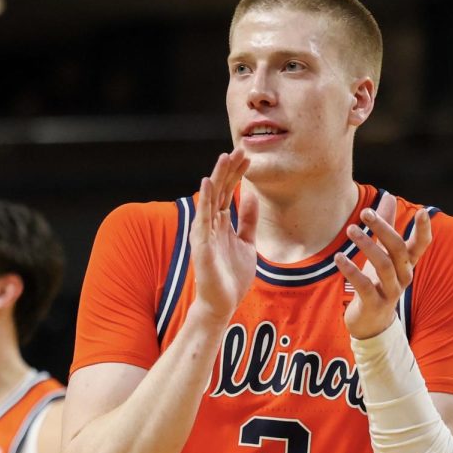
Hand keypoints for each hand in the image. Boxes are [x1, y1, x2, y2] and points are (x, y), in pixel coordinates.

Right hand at [189, 149, 257, 323]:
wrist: (222, 303)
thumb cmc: (231, 276)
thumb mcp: (246, 243)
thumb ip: (247, 221)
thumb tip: (250, 196)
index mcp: (221, 223)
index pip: (228, 192)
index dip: (237, 174)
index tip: (248, 157)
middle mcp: (210, 224)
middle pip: (219, 190)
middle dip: (230, 169)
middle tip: (240, 148)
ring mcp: (204, 233)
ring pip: (211, 199)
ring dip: (217, 177)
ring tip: (224, 157)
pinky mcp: (202, 244)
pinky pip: (203, 218)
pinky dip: (205, 200)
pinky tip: (208, 183)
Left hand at [335, 194, 432, 339]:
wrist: (372, 323)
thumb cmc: (378, 282)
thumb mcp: (383, 253)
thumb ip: (387, 225)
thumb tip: (389, 197)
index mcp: (407, 263)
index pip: (421, 245)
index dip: (423, 230)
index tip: (422, 211)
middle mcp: (403, 276)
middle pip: (399, 249)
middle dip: (383, 229)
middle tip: (365, 212)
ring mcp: (390, 292)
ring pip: (383, 265)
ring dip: (367, 245)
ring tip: (350, 230)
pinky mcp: (374, 304)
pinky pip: (365, 285)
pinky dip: (352, 270)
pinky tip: (339, 258)